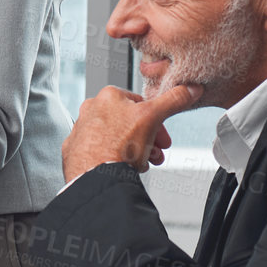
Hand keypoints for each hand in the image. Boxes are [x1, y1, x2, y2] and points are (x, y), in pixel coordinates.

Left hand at [61, 84, 202, 181]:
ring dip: (136, 151)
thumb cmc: (118, 146)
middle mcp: (91, 110)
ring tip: (143, 163)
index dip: (158, 122)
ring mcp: (82, 131)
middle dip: (148, 140)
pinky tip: (125, 168)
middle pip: (130, 124)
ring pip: (117, 139)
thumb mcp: (153, 117)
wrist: (94, 177)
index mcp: (108, 96)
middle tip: (157, 153)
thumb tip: (190, 89)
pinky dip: (115, 159)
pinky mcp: (76, 151)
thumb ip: (173, 101)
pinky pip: (103, 153)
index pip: (141, 105)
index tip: (164, 138)